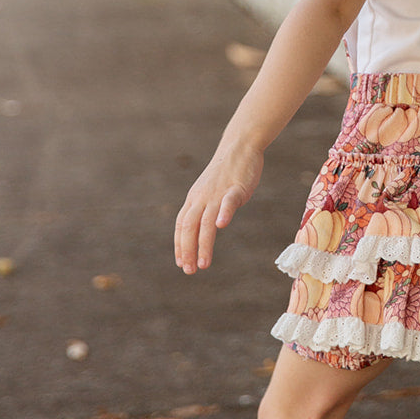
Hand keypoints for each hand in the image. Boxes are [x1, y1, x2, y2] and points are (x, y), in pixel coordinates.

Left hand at [173, 145, 263, 273]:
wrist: (239, 147)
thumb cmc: (226, 172)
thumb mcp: (210, 191)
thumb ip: (205, 208)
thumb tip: (205, 227)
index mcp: (194, 199)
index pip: (182, 226)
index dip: (180, 245)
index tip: (181, 263)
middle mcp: (201, 198)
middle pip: (190, 227)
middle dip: (188, 250)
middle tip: (190, 271)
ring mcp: (217, 193)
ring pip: (206, 222)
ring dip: (203, 244)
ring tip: (203, 264)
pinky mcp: (235, 188)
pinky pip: (227, 202)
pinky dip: (223, 214)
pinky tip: (222, 226)